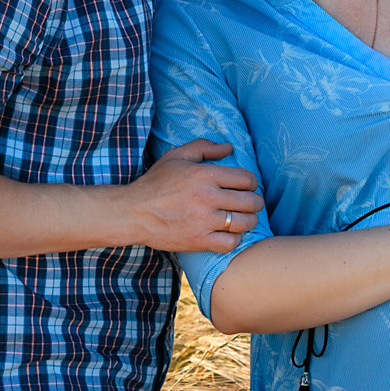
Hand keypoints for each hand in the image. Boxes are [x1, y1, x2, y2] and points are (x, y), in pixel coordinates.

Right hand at [122, 138, 261, 253]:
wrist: (134, 213)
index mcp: (204, 175)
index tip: (247, 186)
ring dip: (249, 220)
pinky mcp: (199, 240)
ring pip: (245, 223)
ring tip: (243, 218)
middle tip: (250, 203)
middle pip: (251, 201)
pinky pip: (231, 243)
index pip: (247, 179)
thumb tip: (229, 147)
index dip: (252, 182)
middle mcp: (207, 198)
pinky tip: (229, 233)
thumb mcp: (176, 156)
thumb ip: (204, 147)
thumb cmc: (156, 183)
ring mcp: (204, 221)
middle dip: (255, 202)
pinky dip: (235, 239)